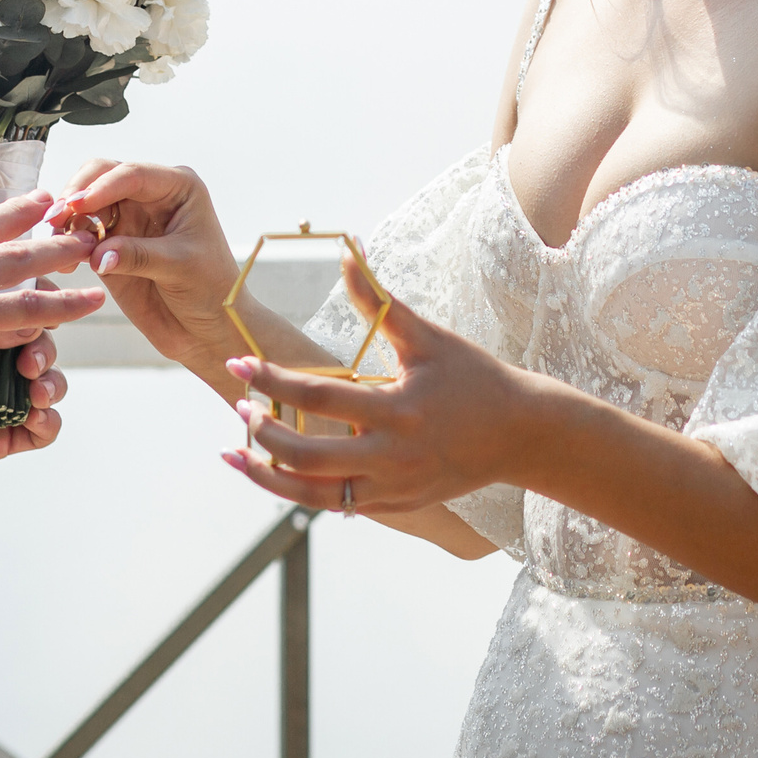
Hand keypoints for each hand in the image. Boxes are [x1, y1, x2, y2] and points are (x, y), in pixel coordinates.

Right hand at [48, 160, 239, 365]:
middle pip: (101, 176)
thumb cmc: (211, 290)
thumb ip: (138, 256)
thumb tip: (97, 254)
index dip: (102, 187)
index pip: (133, 174)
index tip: (76, 204)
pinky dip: (68, 243)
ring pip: (85, 204)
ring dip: (67, 219)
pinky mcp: (110, 245)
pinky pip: (81, 234)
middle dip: (76, 194)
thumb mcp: (180, 267)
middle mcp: (150, 195)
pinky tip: (67, 263)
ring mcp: (128, 218)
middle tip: (56, 219)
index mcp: (177, 187)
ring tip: (58, 245)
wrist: (207, 329)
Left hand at [216, 260, 535, 514]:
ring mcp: (394, 487)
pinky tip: (275, 473)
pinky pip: (338, 506)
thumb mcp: (427, 337)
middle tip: (239, 407)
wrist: (522, 434)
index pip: (318, 397)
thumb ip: (380, 301)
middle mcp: (393, 456)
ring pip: (314, 496)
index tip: (240, 365)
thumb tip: (348, 252)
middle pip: (308, 456)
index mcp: (398, 409)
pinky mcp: (397, 504)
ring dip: (267, 478)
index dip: (272, 381)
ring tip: (234, 455)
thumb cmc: (474, 377)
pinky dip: (301, 493)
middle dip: (264, 434)